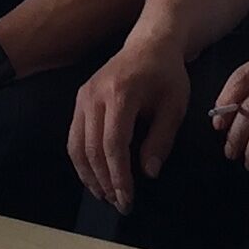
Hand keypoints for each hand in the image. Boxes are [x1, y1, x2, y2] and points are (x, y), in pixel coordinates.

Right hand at [70, 29, 197, 212]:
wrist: (149, 44)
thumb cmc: (167, 75)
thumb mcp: (174, 107)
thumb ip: (161, 140)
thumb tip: (147, 172)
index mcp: (121, 95)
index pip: (113, 145)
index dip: (118, 176)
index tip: (127, 199)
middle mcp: (94, 96)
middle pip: (91, 148)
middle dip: (104, 181)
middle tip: (118, 204)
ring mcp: (82, 96)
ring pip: (76, 145)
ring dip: (88, 174)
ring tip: (104, 194)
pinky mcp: (79, 99)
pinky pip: (74, 135)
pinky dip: (81, 160)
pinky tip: (94, 175)